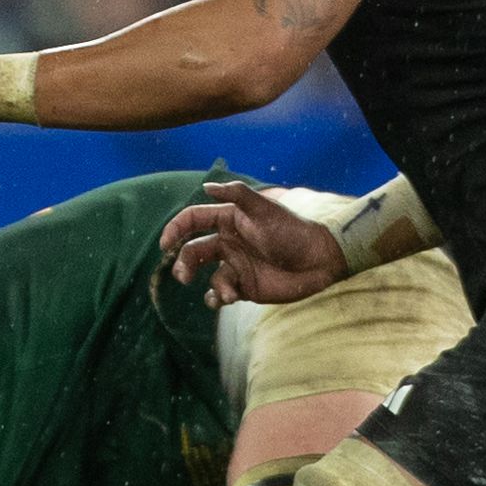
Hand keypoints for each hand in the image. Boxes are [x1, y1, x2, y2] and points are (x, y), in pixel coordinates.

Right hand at [162, 180, 346, 305]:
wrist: (319, 261)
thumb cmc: (293, 231)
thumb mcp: (265, 209)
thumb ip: (237, 195)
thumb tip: (206, 186)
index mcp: (229, 220)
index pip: (192, 220)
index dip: (175, 229)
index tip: (166, 244)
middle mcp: (228, 243)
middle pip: (192, 252)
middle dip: (184, 263)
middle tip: (183, 276)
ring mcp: (235, 266)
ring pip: (206, 277)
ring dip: (210, 286)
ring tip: (226, 293)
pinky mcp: (244, 287)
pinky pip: (220, 294)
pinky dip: (218, 298)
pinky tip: (228, 299)